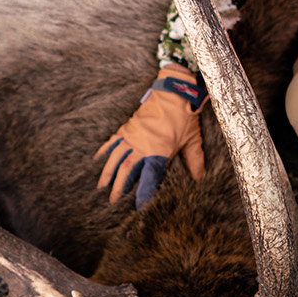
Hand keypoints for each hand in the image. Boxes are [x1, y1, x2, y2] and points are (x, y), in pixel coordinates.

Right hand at [96, 65, 205, 206]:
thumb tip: (199, 179)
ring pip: (116, 157)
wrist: (173, 90)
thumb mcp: (193, 139)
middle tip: (112, 201)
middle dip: (118, 187)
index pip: (149, 177)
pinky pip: (113, 141)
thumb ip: (195, 161)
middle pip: (126, 170)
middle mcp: (143, 145)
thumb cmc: (184, 115)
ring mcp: (133, 135)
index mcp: (160, 151)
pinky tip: (97, 160)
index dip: (143, 193)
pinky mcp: (128, 127)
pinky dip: (105, 151)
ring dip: (107, 173)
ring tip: (101, 186)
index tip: (138, 206)